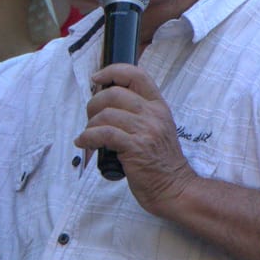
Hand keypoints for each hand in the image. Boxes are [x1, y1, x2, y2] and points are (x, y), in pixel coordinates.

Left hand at [76, 63, 197, 214]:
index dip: (113, 71)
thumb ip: (138, 114)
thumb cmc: (161, 162)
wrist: (175, 188)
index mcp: (159, 106)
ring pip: (106, 113)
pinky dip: (88, 137)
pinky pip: (104, 134)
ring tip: (89, 136)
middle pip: (114, 93)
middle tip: (90, 118)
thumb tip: (105, 103)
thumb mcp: (157, 129)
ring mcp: (146, 130)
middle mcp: (154, 114)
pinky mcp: (136, 147)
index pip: (137, 75)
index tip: (97, 78)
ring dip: (90, 124)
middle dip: (94, 103)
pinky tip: (84, 143)